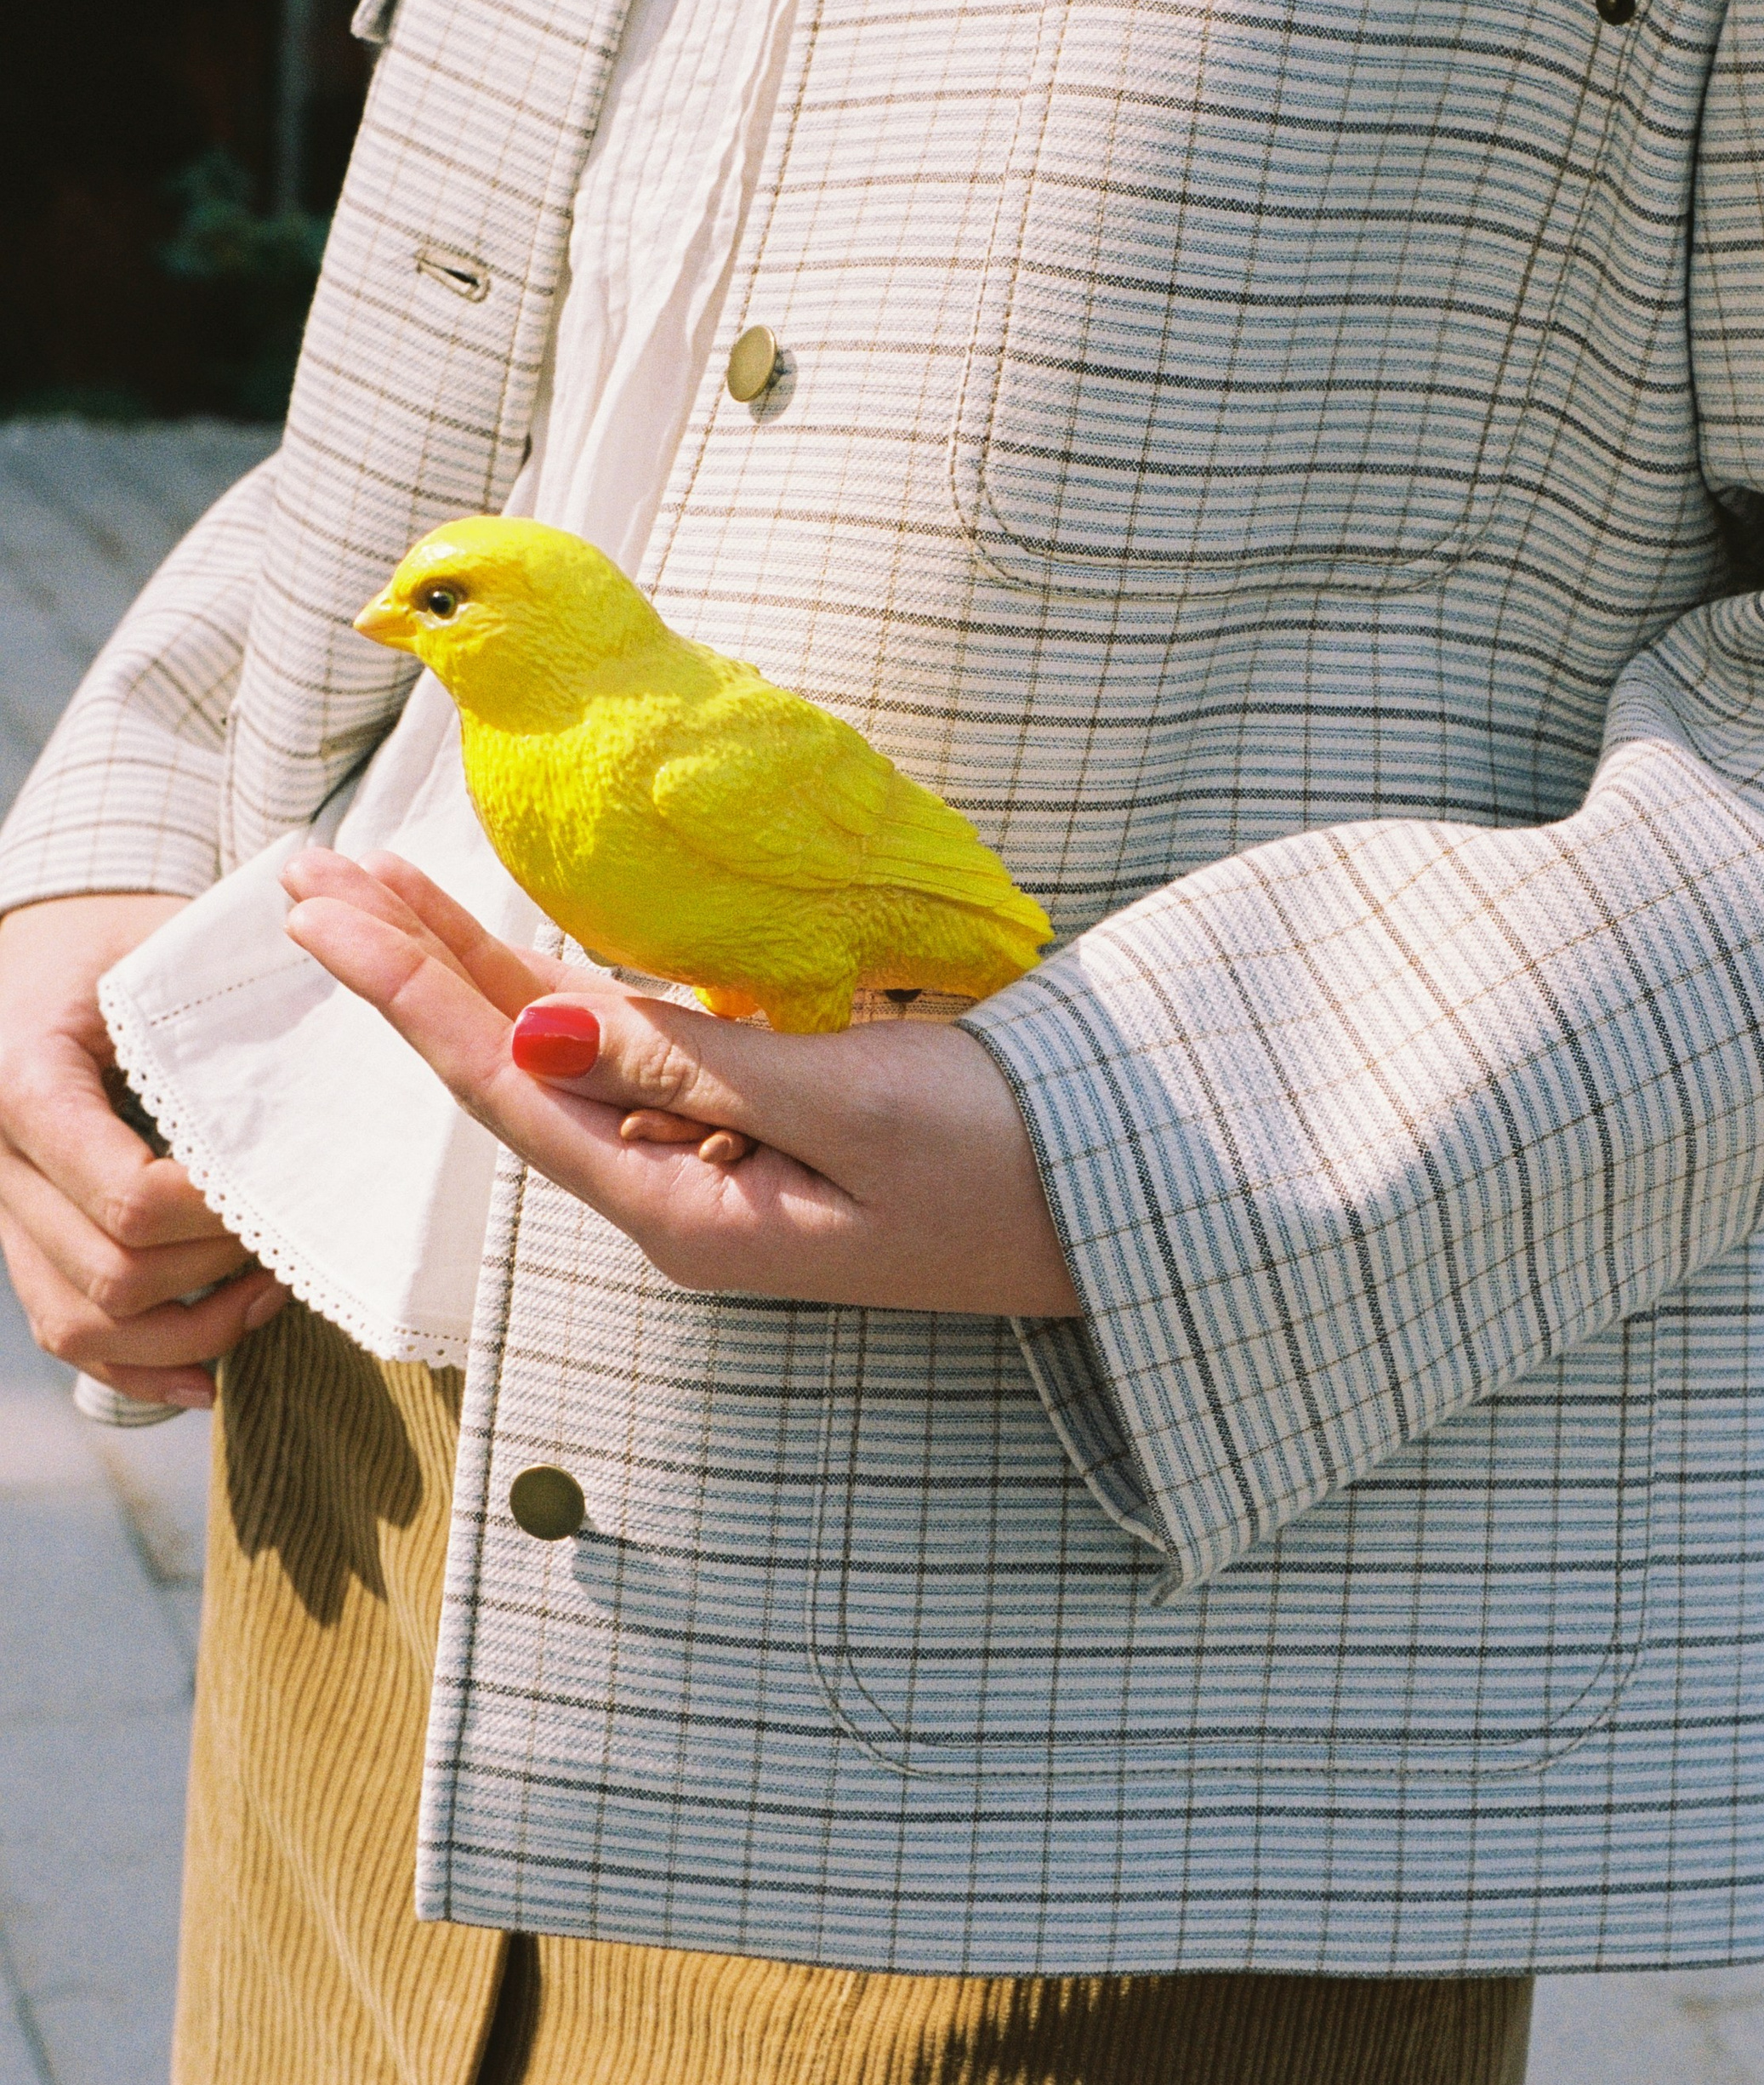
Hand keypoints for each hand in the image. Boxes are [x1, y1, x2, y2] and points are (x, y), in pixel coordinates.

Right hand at [0, 894, 287, 1406]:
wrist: (35, 955)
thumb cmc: (109, 939)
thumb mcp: (157, 939)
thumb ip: (224, 987)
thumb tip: (351, 1005)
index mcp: (25, 1080)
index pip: (129, 1196)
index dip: (220, 1216)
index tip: (287, 1189)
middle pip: (112, 1273)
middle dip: (216, 1273)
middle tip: (293, 1238)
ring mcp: (4, 1207)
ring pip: (82, 1324)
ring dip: (187, 1333)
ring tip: (268, 1299)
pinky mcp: (23, 1239)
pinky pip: (63, 1331)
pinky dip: (137, 1370)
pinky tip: (209, 1376)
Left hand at [282, 848, 1083, 1319]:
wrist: (1137, 1208)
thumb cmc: (1016, 1161)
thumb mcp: (852, 1105)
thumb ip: (685, 1065)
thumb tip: (529, 1025)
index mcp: (687, 1212)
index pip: (508, 1082)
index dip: (406, 988)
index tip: (318, 907)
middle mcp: (680, 1200)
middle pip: (510, 1067)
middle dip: (406, 966)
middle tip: (306, 872)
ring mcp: (720, 1173)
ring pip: (562, 1056)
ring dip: (469, 968)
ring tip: (375, 891)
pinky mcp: (764, 1139)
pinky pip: (632, 1057)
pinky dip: (562, 988)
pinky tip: (510, 952)